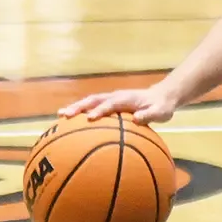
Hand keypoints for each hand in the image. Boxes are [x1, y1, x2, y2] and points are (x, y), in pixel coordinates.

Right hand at [58, 85, 178, 123]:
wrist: (161, 97)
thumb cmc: (161, 107)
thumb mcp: (161, 112)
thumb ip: (149, 115)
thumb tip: (137, 119)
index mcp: (126, 98)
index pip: (110, 104)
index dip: (100, 110)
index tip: (89, 118)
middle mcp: (115, 97)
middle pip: (93, 100)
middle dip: (79, 107)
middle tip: (64, 115)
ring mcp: (110, 100)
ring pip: (90, 102)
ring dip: (75, 108)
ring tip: (60, 116)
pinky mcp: (109, 105)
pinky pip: (93, 107)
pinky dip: (81, 113)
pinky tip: (70, 124)